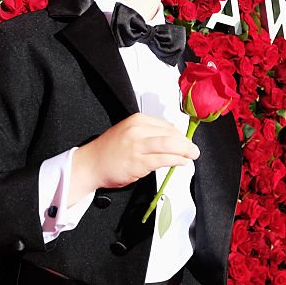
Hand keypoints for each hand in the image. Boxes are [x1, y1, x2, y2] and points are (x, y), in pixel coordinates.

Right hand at [68, 114, 199, 204]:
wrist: (91, 164)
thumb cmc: (109, 150)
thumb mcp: (129, 132)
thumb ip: (148, 133)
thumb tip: (172, 139)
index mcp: (137, 120)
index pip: (166, 126)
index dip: (180, 135)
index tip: (186, 141)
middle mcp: (137, 130)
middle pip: (171, 134)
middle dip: (186, 143)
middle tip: (194, 150)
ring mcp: (137, 146)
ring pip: (170, 145)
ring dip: (185, 151)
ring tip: (192, 155)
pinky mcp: (138, 162)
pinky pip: (163, 159)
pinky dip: (176, 160)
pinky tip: (182, 162)